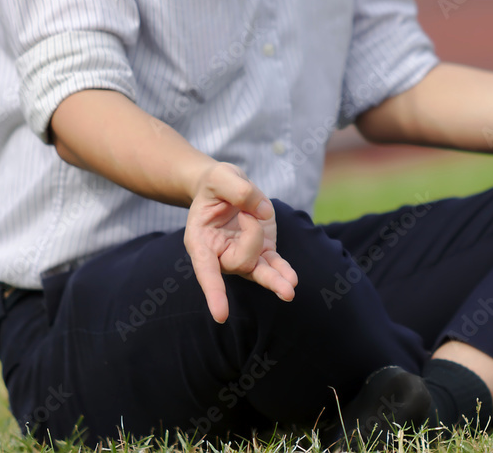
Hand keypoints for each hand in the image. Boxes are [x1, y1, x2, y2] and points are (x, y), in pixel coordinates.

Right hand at [184, 162, 297, 322]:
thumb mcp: (221, 176)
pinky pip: (273, 265)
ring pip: (259, 273)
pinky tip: (292, 280)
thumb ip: (239, 190)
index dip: (214, 293)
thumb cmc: (215, 184)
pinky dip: (283, 271)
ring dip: (275, 281)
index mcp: (201, 241)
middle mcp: (220, 254)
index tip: (221, 315)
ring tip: (289, 291)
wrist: (223, 187)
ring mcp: (243, 253)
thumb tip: (263, 212)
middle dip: (252, 236)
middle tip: (249, 211)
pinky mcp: (262, 249)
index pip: (206, 271)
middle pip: (240, 261)